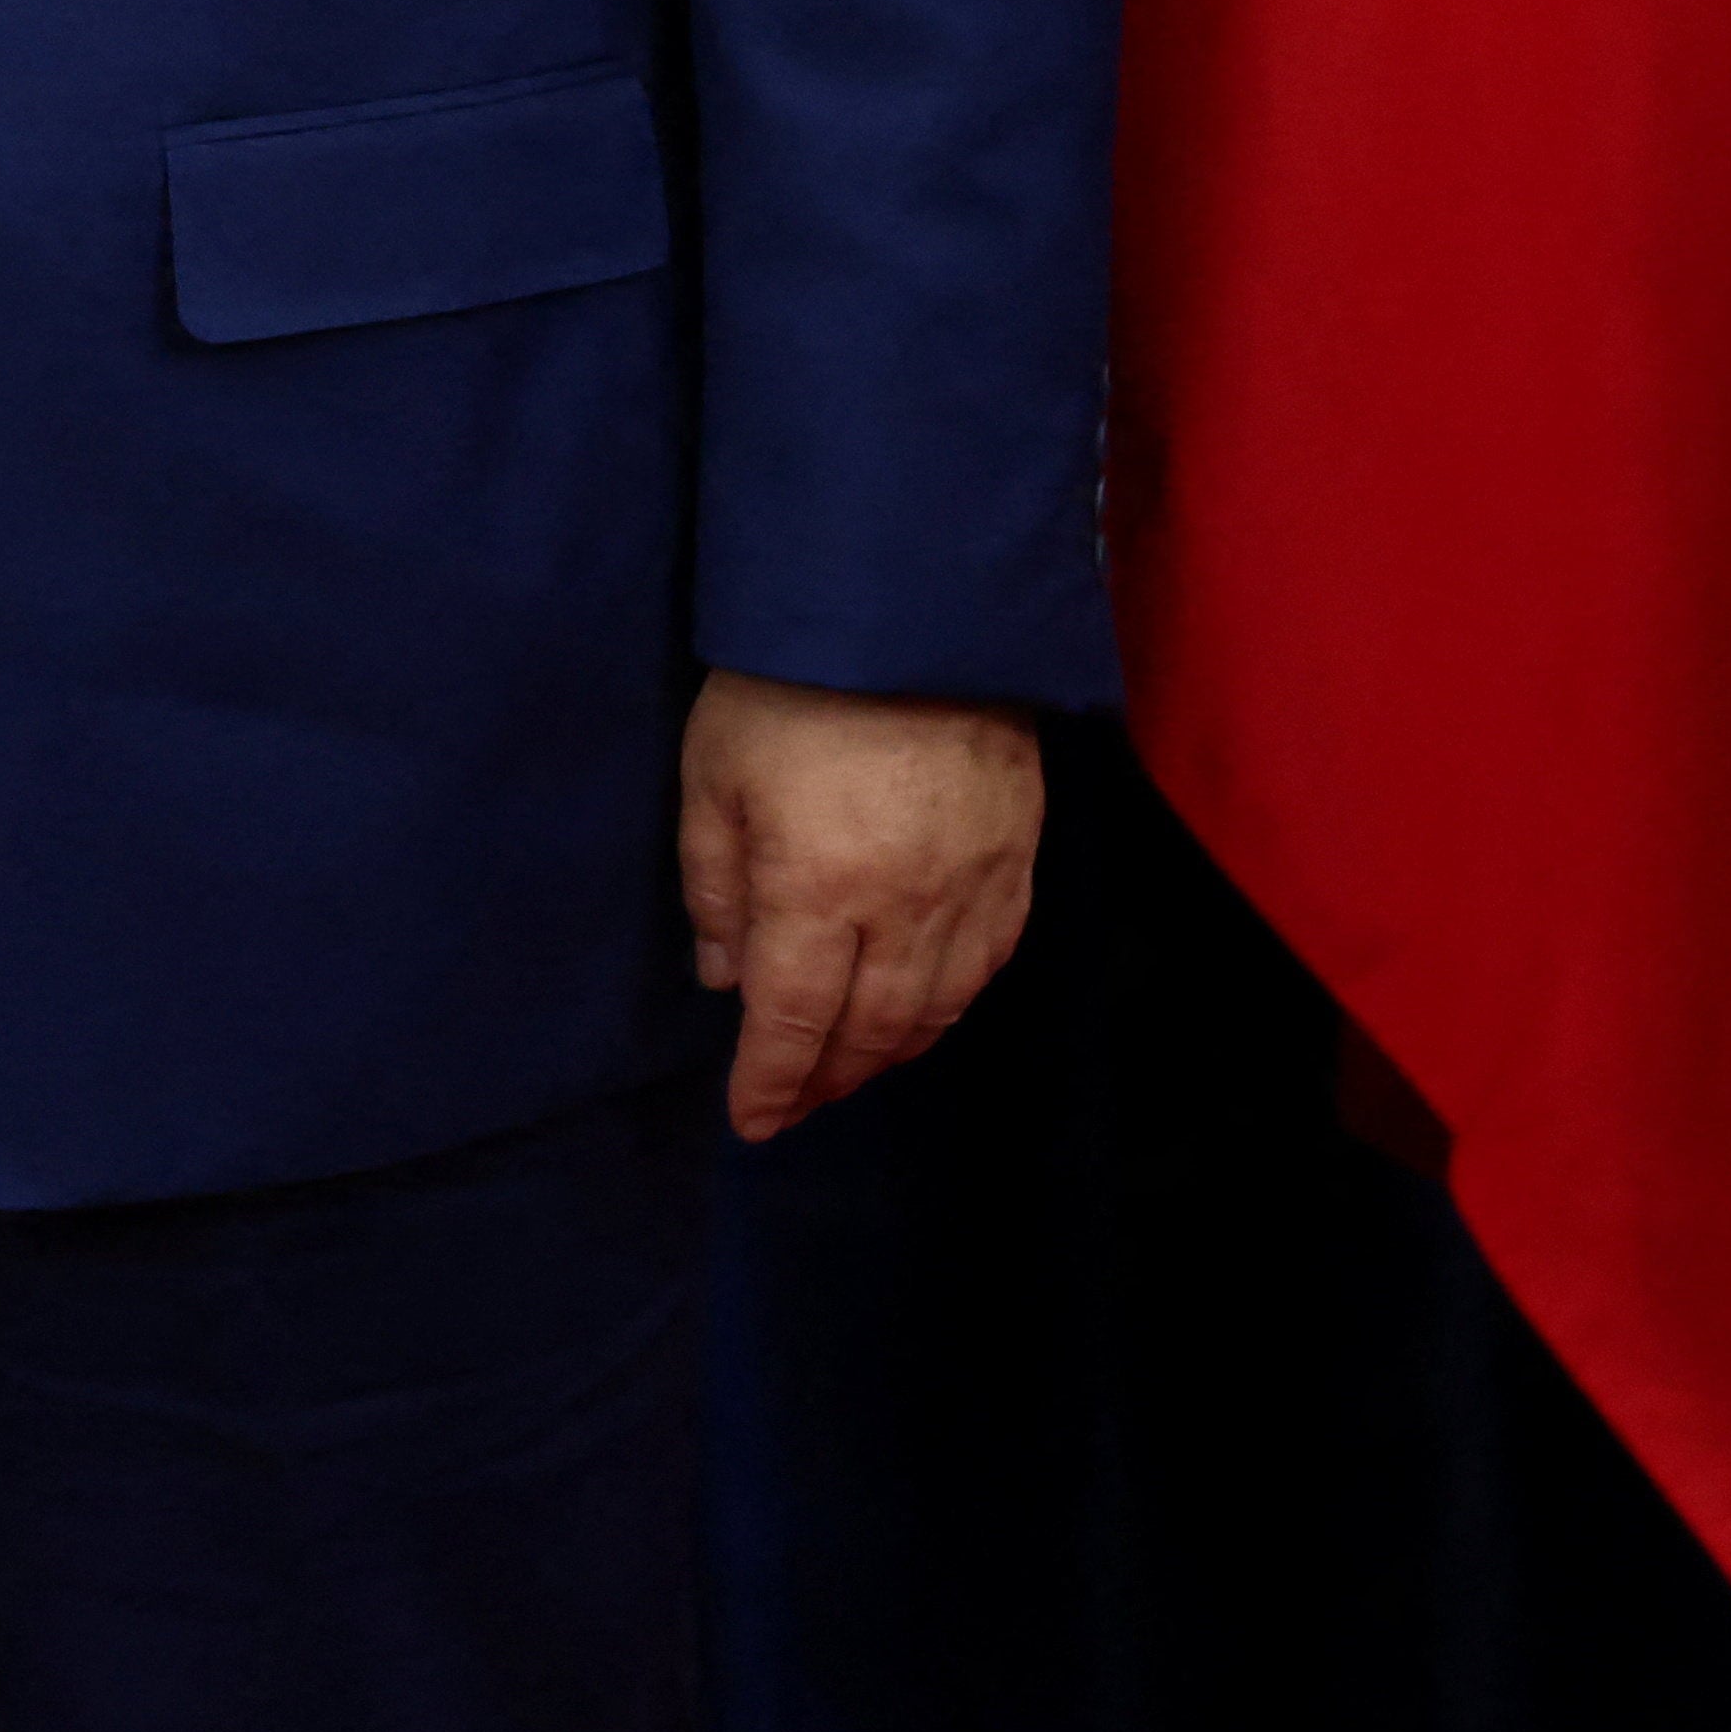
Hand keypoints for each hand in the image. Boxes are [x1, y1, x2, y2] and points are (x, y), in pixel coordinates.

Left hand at [675, 673, 1042, 1142]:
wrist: (914, 608)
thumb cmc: (788, 686)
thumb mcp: (711, 776)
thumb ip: (716, 886)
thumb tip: (726, 979)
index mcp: (816, 891)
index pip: (792, 1022)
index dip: (771, 1083)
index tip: (751, 1123)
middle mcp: (904, 908)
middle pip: (870, 1030)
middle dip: (828, 1080)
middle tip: (796, 1105)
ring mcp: (972, 886)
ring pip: (938, 1008)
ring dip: (891, 1053)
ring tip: (852, 1071)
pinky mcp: (1019, 857)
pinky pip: (992, 961)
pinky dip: (954, 1005)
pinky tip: (928, 1012)